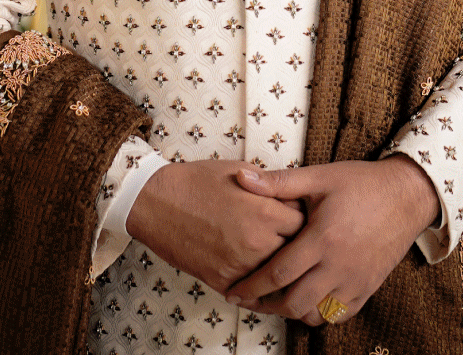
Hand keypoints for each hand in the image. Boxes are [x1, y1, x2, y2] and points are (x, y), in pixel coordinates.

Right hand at [125, 159, 304, 295]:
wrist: (159, 203)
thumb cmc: (197, 182)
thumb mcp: (240, 172)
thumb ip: (270, 187)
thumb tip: (289, 194)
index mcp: (265, 212)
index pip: (303, 223)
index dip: (300, 218)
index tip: (295, 216)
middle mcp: (258, 243)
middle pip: (294, 251)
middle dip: (294, 243)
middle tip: (287, 237)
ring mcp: (240, 265)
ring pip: (275, 275)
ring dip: (276, 266)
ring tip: (274, 256)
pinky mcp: (223, 281)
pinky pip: (251, 291)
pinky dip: (256, 285)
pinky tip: (256, 275)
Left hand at [224, 155, 440, 325]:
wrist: (406, 196)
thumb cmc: (361, 183)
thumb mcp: (320, 176)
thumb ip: (279, 182)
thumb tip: (241, 177)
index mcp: (322, 239)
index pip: (278, 273)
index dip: (251, 286)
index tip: (233, 292)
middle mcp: (338, 266)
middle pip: (293, 303)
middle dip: (265, 305)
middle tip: (248, 300)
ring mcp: (355, 282)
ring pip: (315, 314)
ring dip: (291, 311)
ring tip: (276, 298)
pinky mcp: (367, 289)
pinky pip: (338, 316)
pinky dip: (319, 313)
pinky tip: (308, 298)